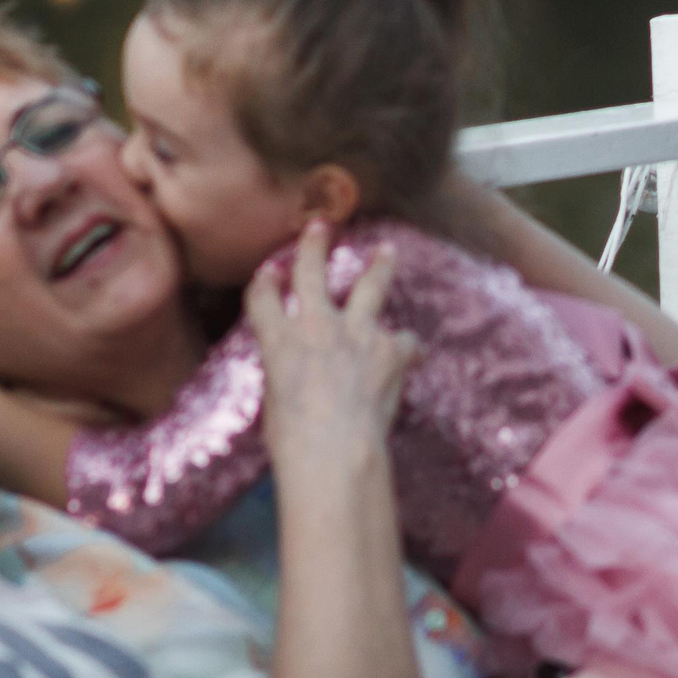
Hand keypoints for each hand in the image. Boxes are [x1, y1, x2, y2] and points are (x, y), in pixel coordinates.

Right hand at [246, 223, 416, 481]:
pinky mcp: (391, 350)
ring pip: (370, 286)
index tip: (270, 270)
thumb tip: (299, 377)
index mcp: (278, 342)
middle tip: (320, 226)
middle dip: (315, 245)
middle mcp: (316, 326)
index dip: (266, 281)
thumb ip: (287, 376)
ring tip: (387, 251)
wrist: (335, 451)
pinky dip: (408, 347)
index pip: (264, 298)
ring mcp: (356, 333)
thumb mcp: (275, 402)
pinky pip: (406, 340)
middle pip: (311, 272)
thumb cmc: (294, 442)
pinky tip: (413, 354)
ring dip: (380, 267)